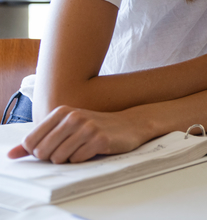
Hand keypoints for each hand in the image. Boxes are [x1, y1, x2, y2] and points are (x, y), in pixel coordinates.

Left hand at [6, 106, 147, 163]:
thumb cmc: (95, 127)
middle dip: (52, 157)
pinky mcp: (100, 139)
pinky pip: (77, 160)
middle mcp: (74, 117)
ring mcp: (87, 128)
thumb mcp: (66, 128)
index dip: (38, 151)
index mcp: (62, 112)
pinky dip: (82, 160)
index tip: (52, 147)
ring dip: (68, 159)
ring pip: (59, 158)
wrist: (130, 124)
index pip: (31, 142)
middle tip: (68, 150)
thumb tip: (11, 155)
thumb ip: (38, 140)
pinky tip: (92, 150)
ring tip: (80, 149)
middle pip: (43, 152)